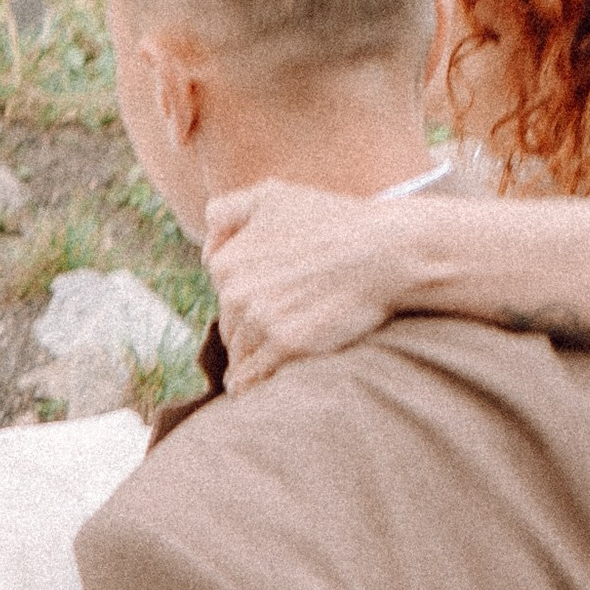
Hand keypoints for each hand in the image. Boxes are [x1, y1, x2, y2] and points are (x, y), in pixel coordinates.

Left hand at [204, 179, 420, 389]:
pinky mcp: (287, 346)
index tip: (267, 304)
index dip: (244, 300)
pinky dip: (252, 387)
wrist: (384, 250)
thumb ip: (226, 212)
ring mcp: (260, 321)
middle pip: (229, 329)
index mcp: (226, 262)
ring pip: (240, 356)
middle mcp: (235, 292)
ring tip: (262, 371)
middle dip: (246, 334)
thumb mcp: (272, 196)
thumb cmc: (333, 220)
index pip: (222, 295)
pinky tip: (253, 393)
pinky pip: (254, 378)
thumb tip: (206, 249)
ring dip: (248, 364)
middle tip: (274, 336)